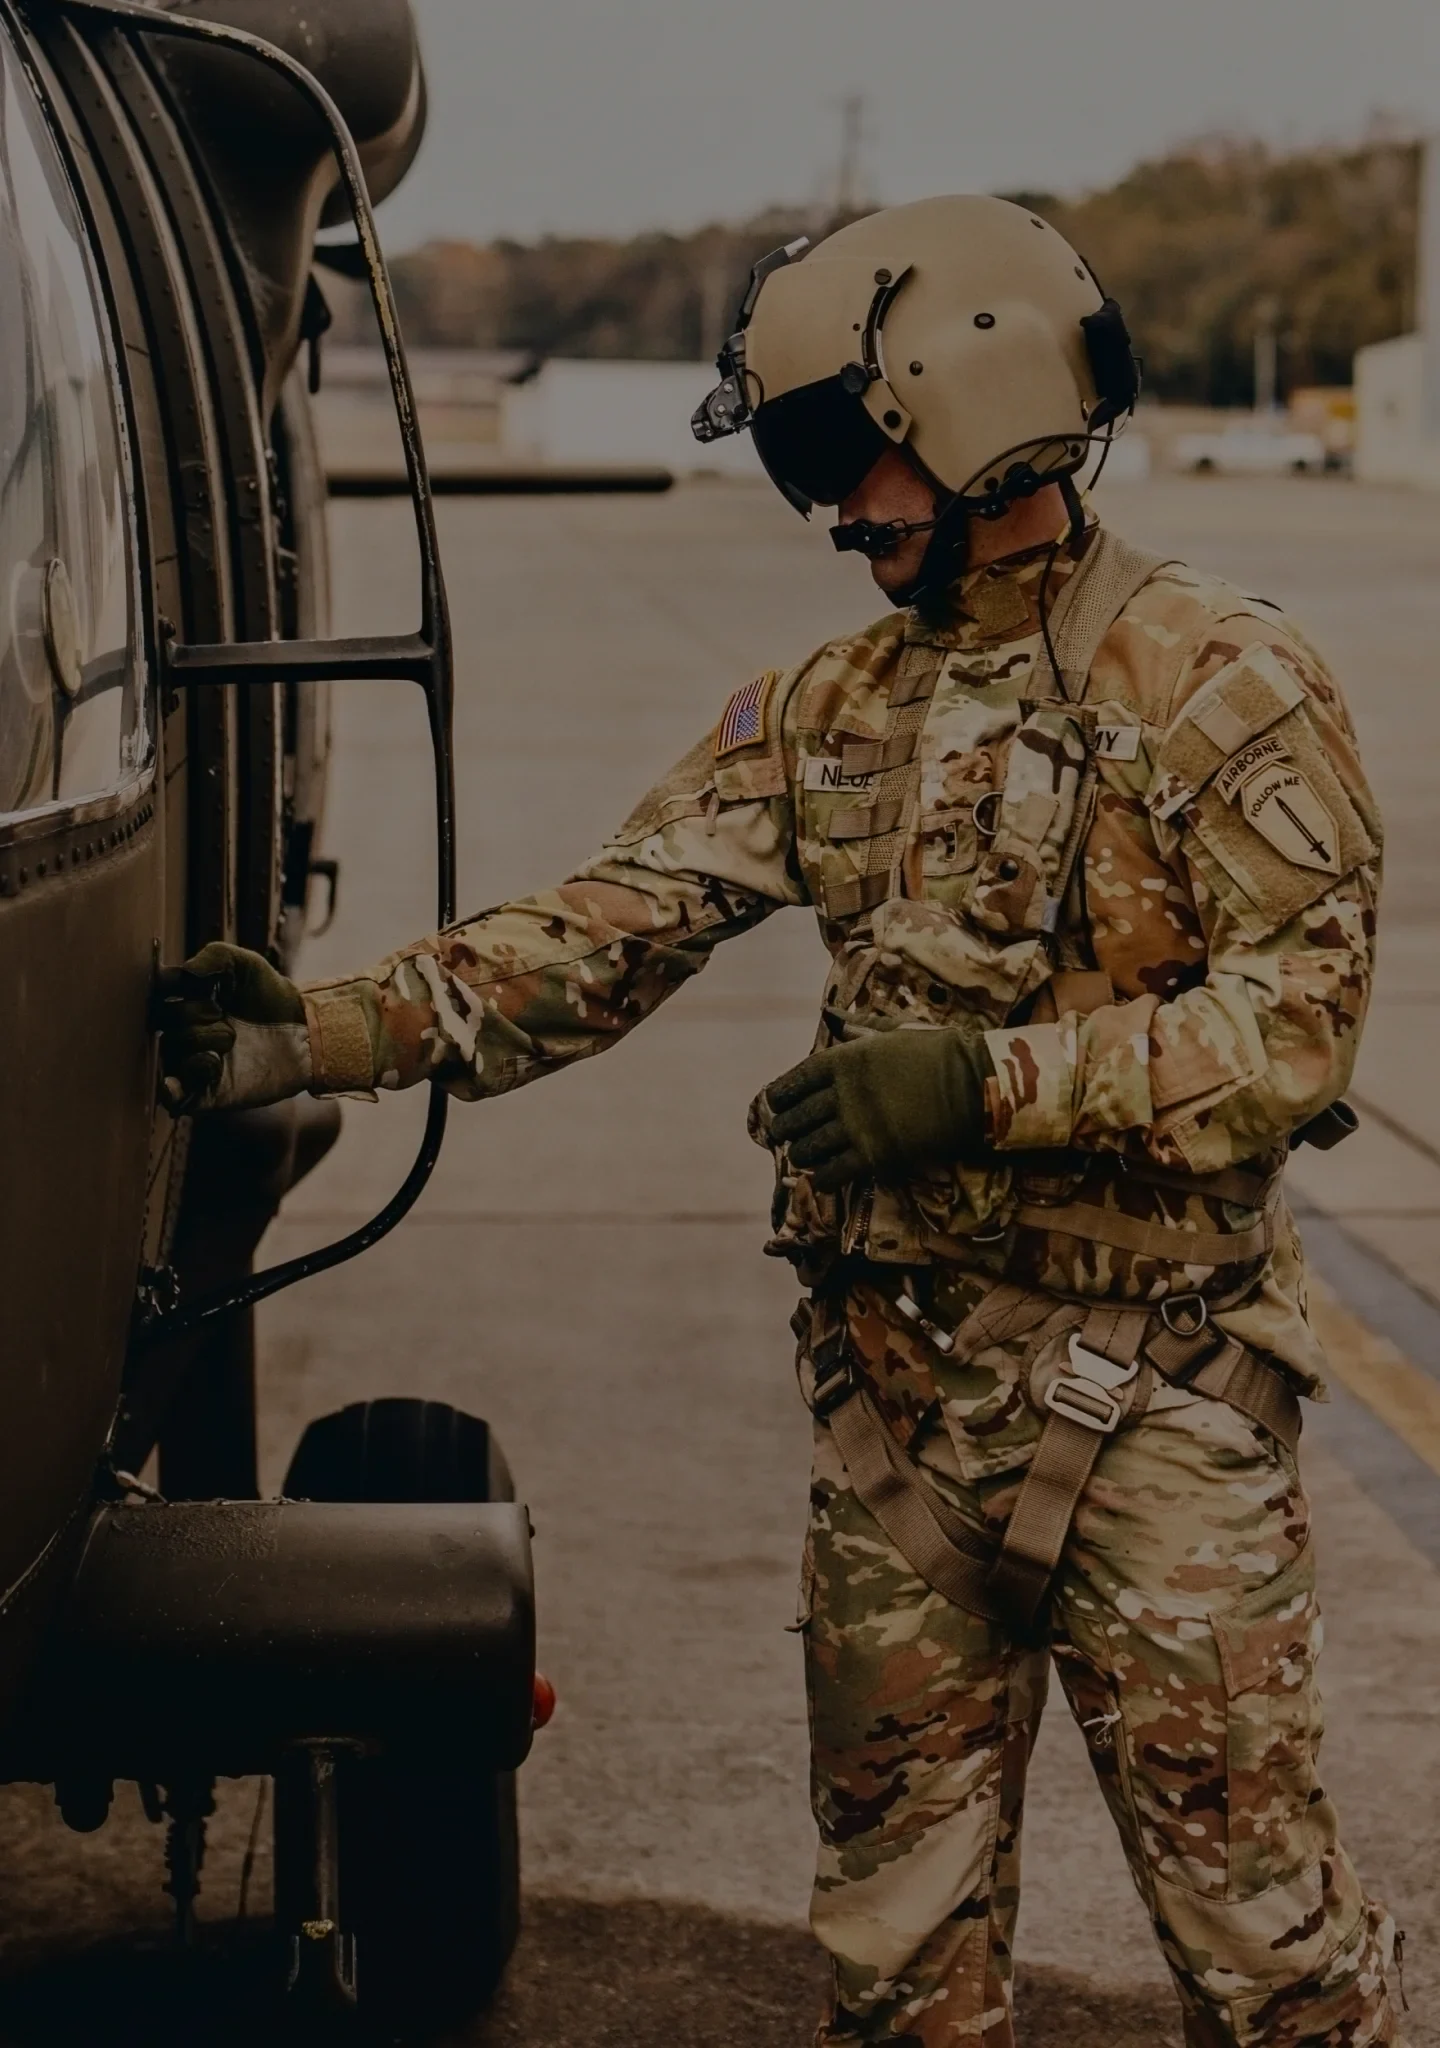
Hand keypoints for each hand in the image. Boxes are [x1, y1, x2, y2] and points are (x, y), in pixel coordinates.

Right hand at [154, 941, 307, 1114]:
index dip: (168, 986)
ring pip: (170, 1052)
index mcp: (186, 999)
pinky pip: (174, 1096)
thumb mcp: (247, 965)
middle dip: (194, 1014)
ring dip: (199, 1042)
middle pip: (164, 1020)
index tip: (193, 984)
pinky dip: (173, 1089)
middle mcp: (184, 1030)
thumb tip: (185, 971)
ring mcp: (191, 1061)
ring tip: (231, 1040)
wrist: (303, 1033)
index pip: (157, 992)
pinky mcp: (204, 1091)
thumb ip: (216, 956)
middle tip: (224, 1015)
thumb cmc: (271, 996)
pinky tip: (187, 1076)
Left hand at [763, 1027, 990, 1190]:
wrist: (974, 1084)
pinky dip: (822, 1177)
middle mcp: (843, 1093)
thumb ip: (860, 1027)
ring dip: (802, 1155)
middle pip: (797, 1118)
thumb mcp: (895, 1030)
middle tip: (784, 1136)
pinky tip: (822, 1177)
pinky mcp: (874, 1155)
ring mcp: (856, 1126)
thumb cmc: (939, 1052)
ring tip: (802, 1157)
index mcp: (845, 1059)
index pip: (796, 1080)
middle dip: (785, 1129)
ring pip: (809, 1148)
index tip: (775, 1103)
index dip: (780, 1095)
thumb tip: (831, 1017)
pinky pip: (833, 1172)